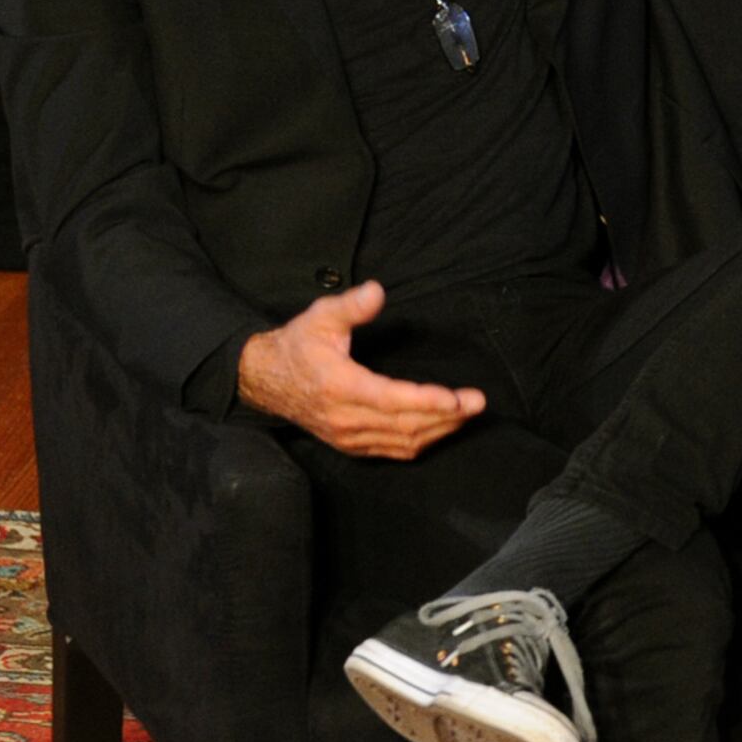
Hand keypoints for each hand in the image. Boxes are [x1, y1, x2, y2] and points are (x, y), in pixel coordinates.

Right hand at [234, 281, 484, 457]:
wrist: (263, 380)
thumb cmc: (297, 345)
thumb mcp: (319, 317)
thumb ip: (351, 306)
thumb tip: (377, 291)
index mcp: (338, 386)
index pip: (390, 400)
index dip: (427, 401)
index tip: (458, 399)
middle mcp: (344, 418)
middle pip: (405, 424)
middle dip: (446, 416)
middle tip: (477, 403)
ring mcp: (347, 436)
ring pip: (402, 441)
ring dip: (439, 430)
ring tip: (467, 415)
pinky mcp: (350, 445)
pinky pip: (393, 450)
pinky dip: (422, 442)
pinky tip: (442, 429)